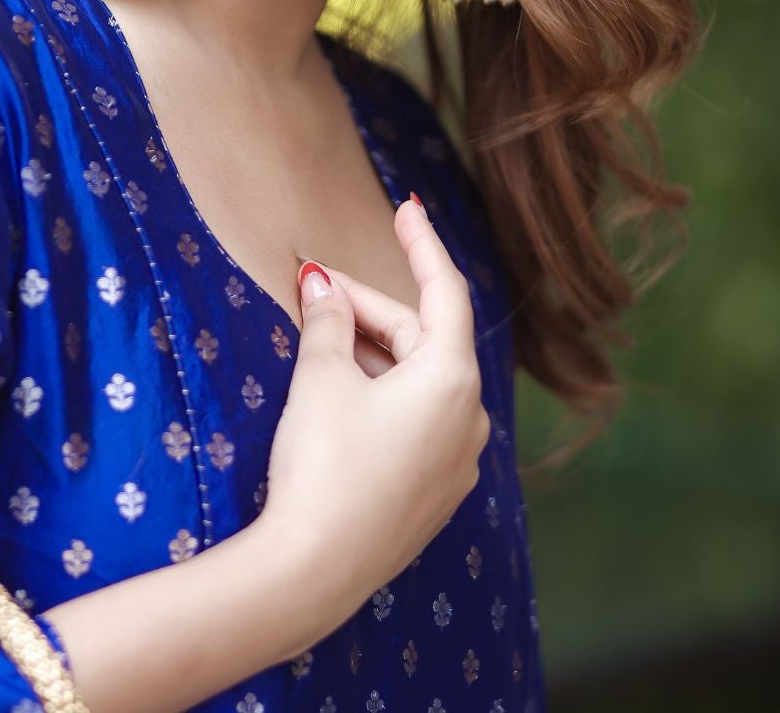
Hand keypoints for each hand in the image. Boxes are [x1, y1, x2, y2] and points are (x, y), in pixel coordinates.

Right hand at [253, 197, 490, 630]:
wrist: (314, 570)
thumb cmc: (324, 464)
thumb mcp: (321, 379)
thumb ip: (327, 320)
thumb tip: (322, 283)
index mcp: (452, 380)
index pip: (445, 291)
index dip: (422, 245)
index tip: (407, 208)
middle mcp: (468, 419)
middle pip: (421, 338)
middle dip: (367, 310)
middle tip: (310, 290)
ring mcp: (455, 462)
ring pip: (416, 381)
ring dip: (370, 352)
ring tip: (316, 339)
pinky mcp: (432, 493)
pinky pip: (414, 421)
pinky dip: (380, 392)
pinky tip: (337, 391)